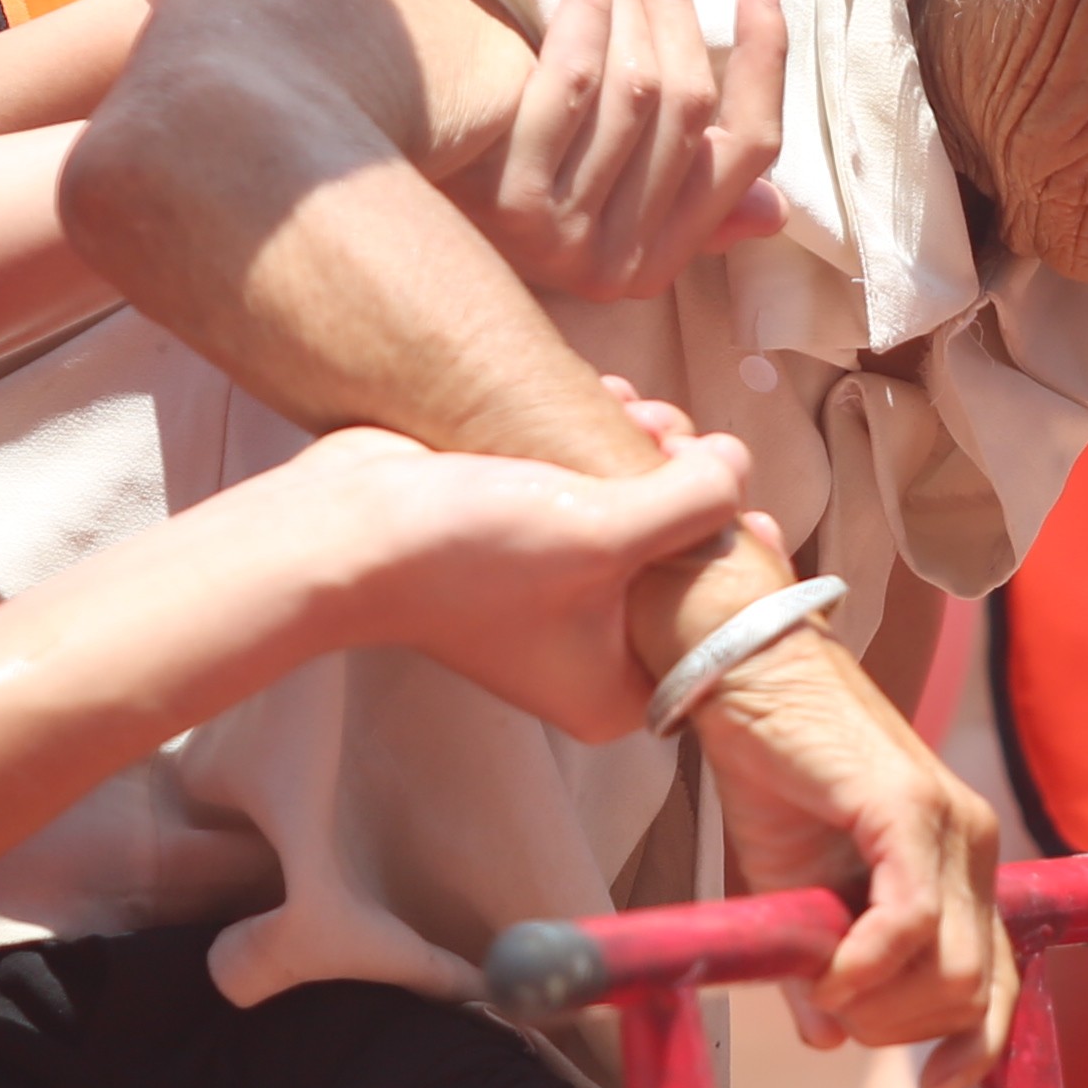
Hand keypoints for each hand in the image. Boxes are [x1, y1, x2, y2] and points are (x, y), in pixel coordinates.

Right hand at [265, 416, 759, 742]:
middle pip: (684, 566)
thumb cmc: (469, 556)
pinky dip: (603, 444)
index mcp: (614, 689)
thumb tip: (736, 464)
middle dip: (690, 488)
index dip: (741, 558)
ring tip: (632, 409)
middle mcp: (588, 653)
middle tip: (673, 437)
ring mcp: (554, 597)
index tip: (744, 499)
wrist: (344, 529)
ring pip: (642, 517)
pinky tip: (604, 398)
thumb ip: (691, 502)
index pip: (718, 631)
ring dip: (648, 452)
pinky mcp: (524, 543)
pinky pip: (595, 493)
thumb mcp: (603, 532)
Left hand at [474, 0, 787, 306]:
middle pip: (688, 104)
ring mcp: (567, 235)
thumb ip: (683, 201)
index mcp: (660, 259)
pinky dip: (588, 8)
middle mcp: (623, 261)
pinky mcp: (512, 200)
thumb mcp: (599, 208)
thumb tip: (770, 209)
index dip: (764, 58)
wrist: (383, 218)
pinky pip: (575, 80)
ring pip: (638, 87)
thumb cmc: (497, 188)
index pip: (747, 149)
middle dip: (679, 3)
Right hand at [684, 630, 1012, 1083]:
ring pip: (953, 970)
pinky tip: (828, 972)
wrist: (746, 676)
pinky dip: (868, 967)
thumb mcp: (797, 893)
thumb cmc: (774, 776)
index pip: (1001, 980)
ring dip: (882, 1006)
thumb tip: (828, 1040)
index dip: (977, 1047)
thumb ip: (821, 967)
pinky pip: (911, 923)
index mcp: (960, 865)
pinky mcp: (906, 808)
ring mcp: (949, 824)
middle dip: (902, 1029)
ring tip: (822, 983)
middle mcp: (973, 845)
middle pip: (976, 991)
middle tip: (835, 1008)